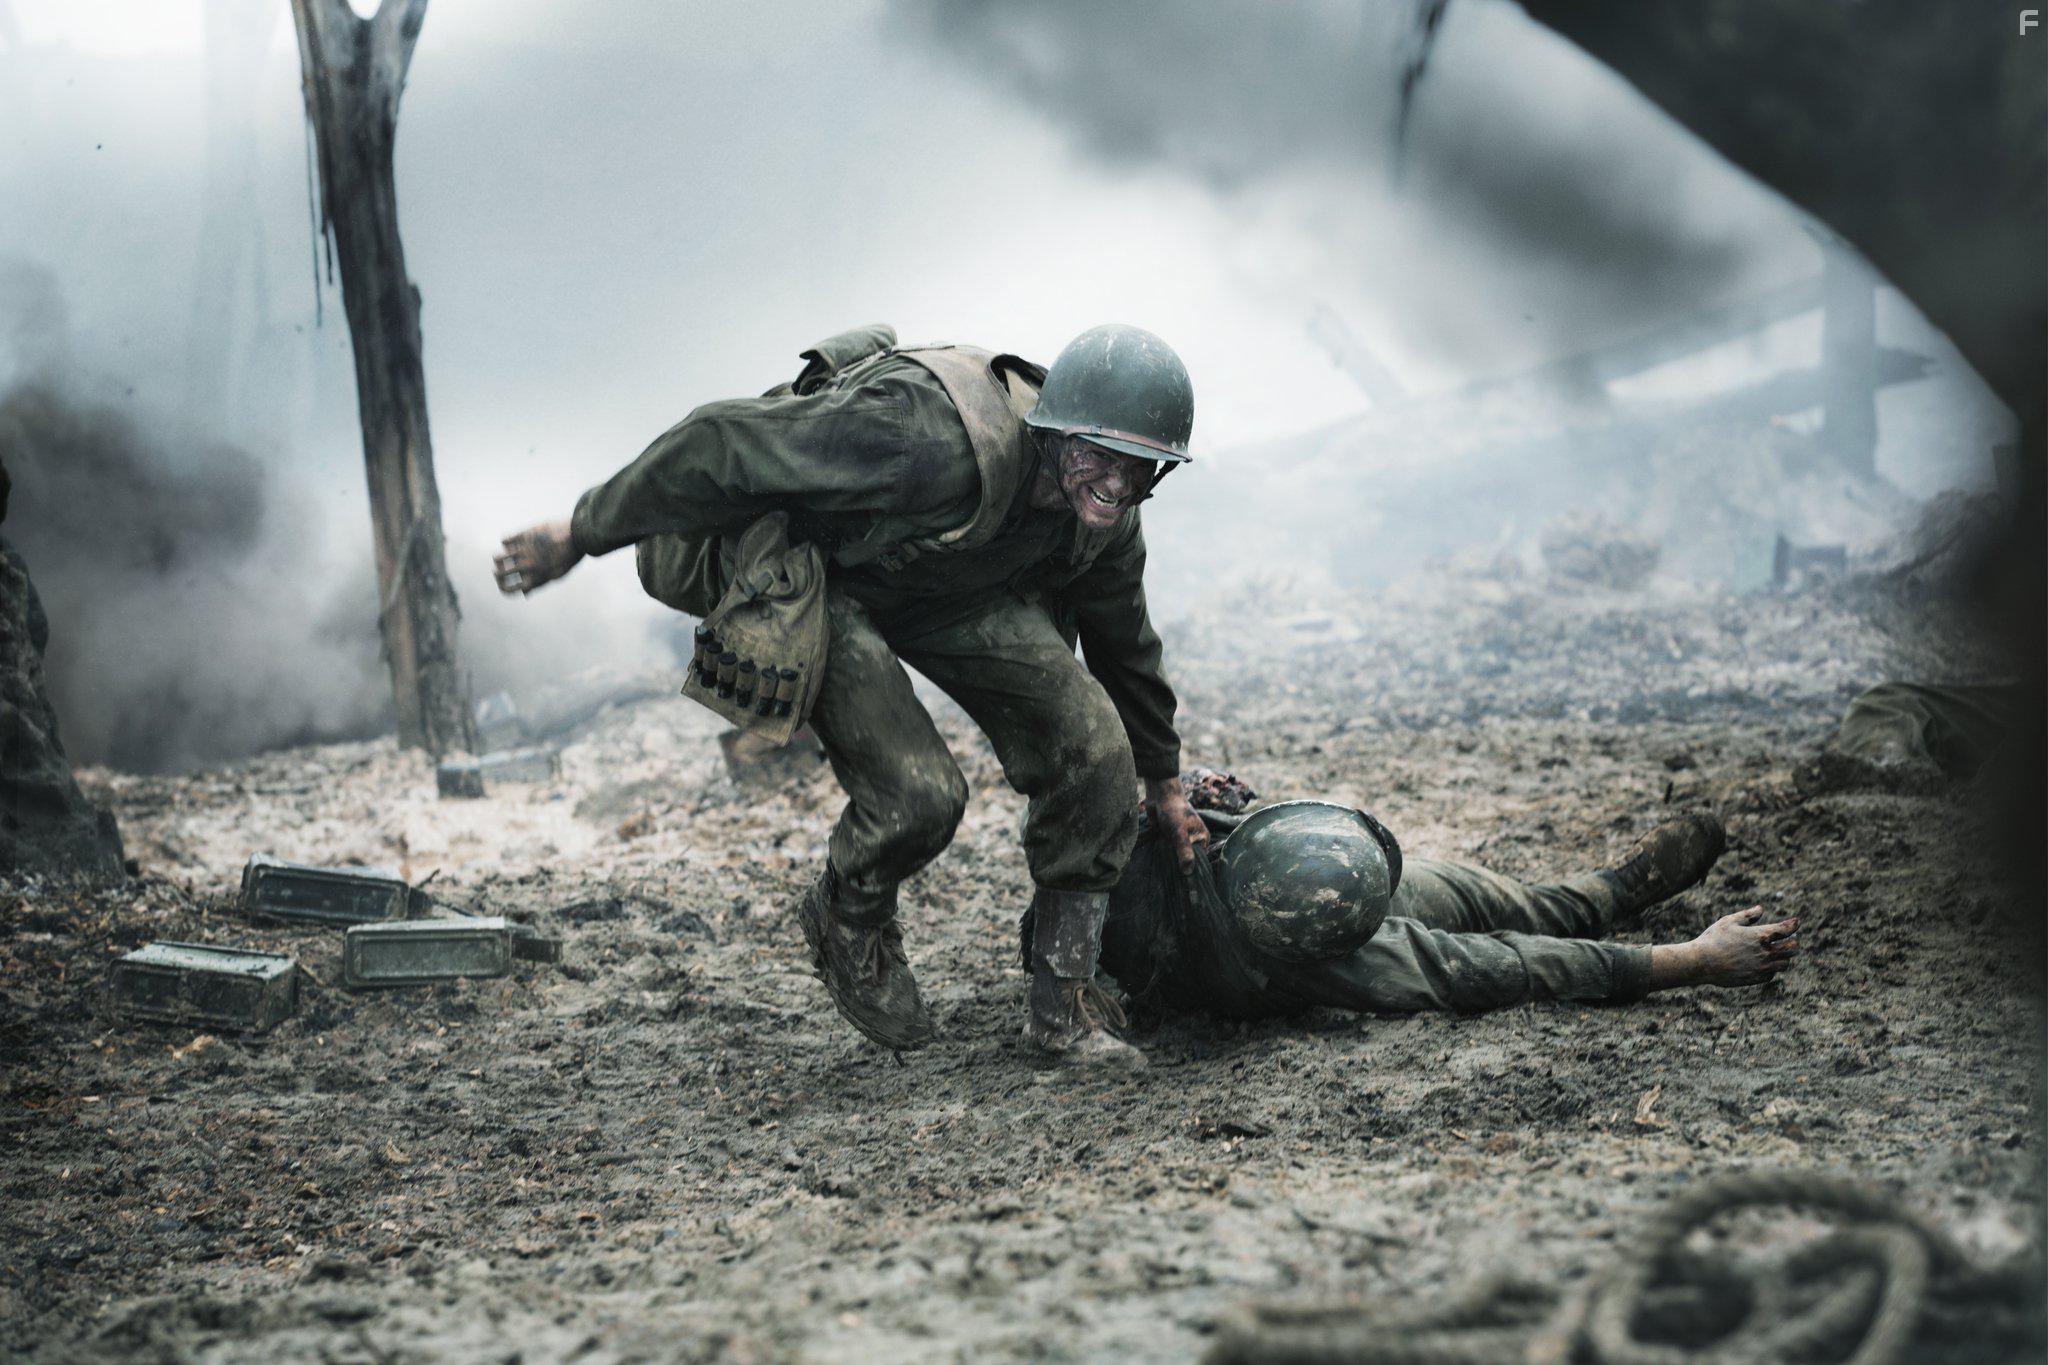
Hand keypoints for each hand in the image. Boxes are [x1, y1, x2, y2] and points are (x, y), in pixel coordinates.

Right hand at [494, 519, 581, 595]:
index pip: (510, 591)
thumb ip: (538, 584)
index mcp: (536, 579)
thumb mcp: (557, 575)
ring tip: (499, 557)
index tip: (503, 586)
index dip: (504, 589)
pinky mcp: (524, 535)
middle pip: (500, 575)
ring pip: (498, 558)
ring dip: (497, 559)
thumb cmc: (569, 556)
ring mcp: (524, 550)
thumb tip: (525, 594)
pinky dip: (506, 542)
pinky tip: (510, 542)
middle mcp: (527, 566)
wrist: (578, 535)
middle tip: (498, 570)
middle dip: (497, 574)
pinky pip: (505, 540)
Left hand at [1144, 776, 1208, 872]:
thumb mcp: (1180, 832)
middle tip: (1171, 879)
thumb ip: (1184, 851)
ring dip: (1170, 860)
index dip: (1191, 870)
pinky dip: (1163, 854)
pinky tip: (1157, 863)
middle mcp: (1193, 839)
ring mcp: (1180, 838)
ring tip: (1164, 872)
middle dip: (1179, 865)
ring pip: (1176, 855)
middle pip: (1187, 858)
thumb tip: (1188, 872)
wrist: (1160, 795)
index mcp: (1202, 838)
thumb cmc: (1174, 811)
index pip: (1198, 860)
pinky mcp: (1168, 837)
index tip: (1183, 882)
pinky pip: (1167, 850)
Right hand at [1666, 905, 1798, 988]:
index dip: (1793, 925)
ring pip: (1784, 963)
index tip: (1795, 922)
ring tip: (1780, 951)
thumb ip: (1747, 915)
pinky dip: (1772, 967)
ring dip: (1785, 956)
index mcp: (1759, 936)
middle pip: (1791, 948)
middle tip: (1791, 938)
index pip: (1785, 929)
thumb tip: (1761, 909)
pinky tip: (1766, 963)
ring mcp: (1761, 967)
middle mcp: (1764, 952)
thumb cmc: (1713, 939)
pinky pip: (1772, 974)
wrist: (1702, 963)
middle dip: (1793, 941)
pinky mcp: (1755, 978)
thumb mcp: (1728, 921)